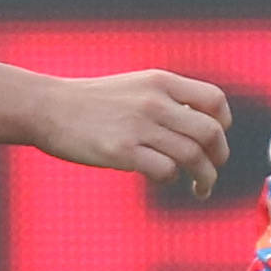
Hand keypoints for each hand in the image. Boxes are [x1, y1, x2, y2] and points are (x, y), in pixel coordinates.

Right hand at [38, 70, 233, 200]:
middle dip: (219, 158)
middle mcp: (154, 101)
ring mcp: (138, 126)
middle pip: (210, 133)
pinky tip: (162, 179)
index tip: (215, 140)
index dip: (224, 124)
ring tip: (200, 188)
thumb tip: (199, 126)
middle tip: (212, 172)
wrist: (47, 108)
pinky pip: (165, 170)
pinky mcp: (122, 151)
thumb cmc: (90, 102)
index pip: (214, 100)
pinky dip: (170, 178)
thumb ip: (166, 100)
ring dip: (204, 178)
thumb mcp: (134, 86)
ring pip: (193, 156)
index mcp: (161, 82)